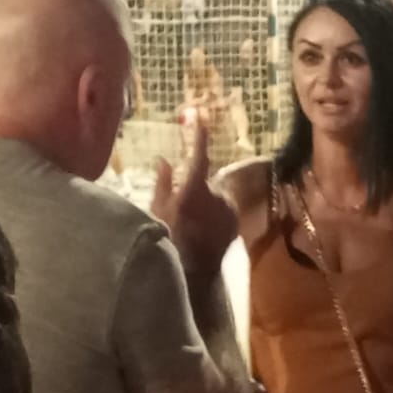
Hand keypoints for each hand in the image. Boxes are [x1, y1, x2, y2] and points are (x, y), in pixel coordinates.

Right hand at [151, 123, 237, 272]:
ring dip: (206, 203)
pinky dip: (215, 215)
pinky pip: (223, 210)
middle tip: (183, 207)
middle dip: (197, 189)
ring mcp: (228, 209)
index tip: (200, 120)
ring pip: (216, 197)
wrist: (192, 272)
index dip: (199, 137)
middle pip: (206, 182)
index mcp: (195, 189)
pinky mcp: (235, 222)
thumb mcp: (157, 210)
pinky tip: (203, 230)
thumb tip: (163, 160)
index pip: (199, 156)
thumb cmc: (168, 239)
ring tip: (192, 223)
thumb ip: (163, 183)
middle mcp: (217, 195)